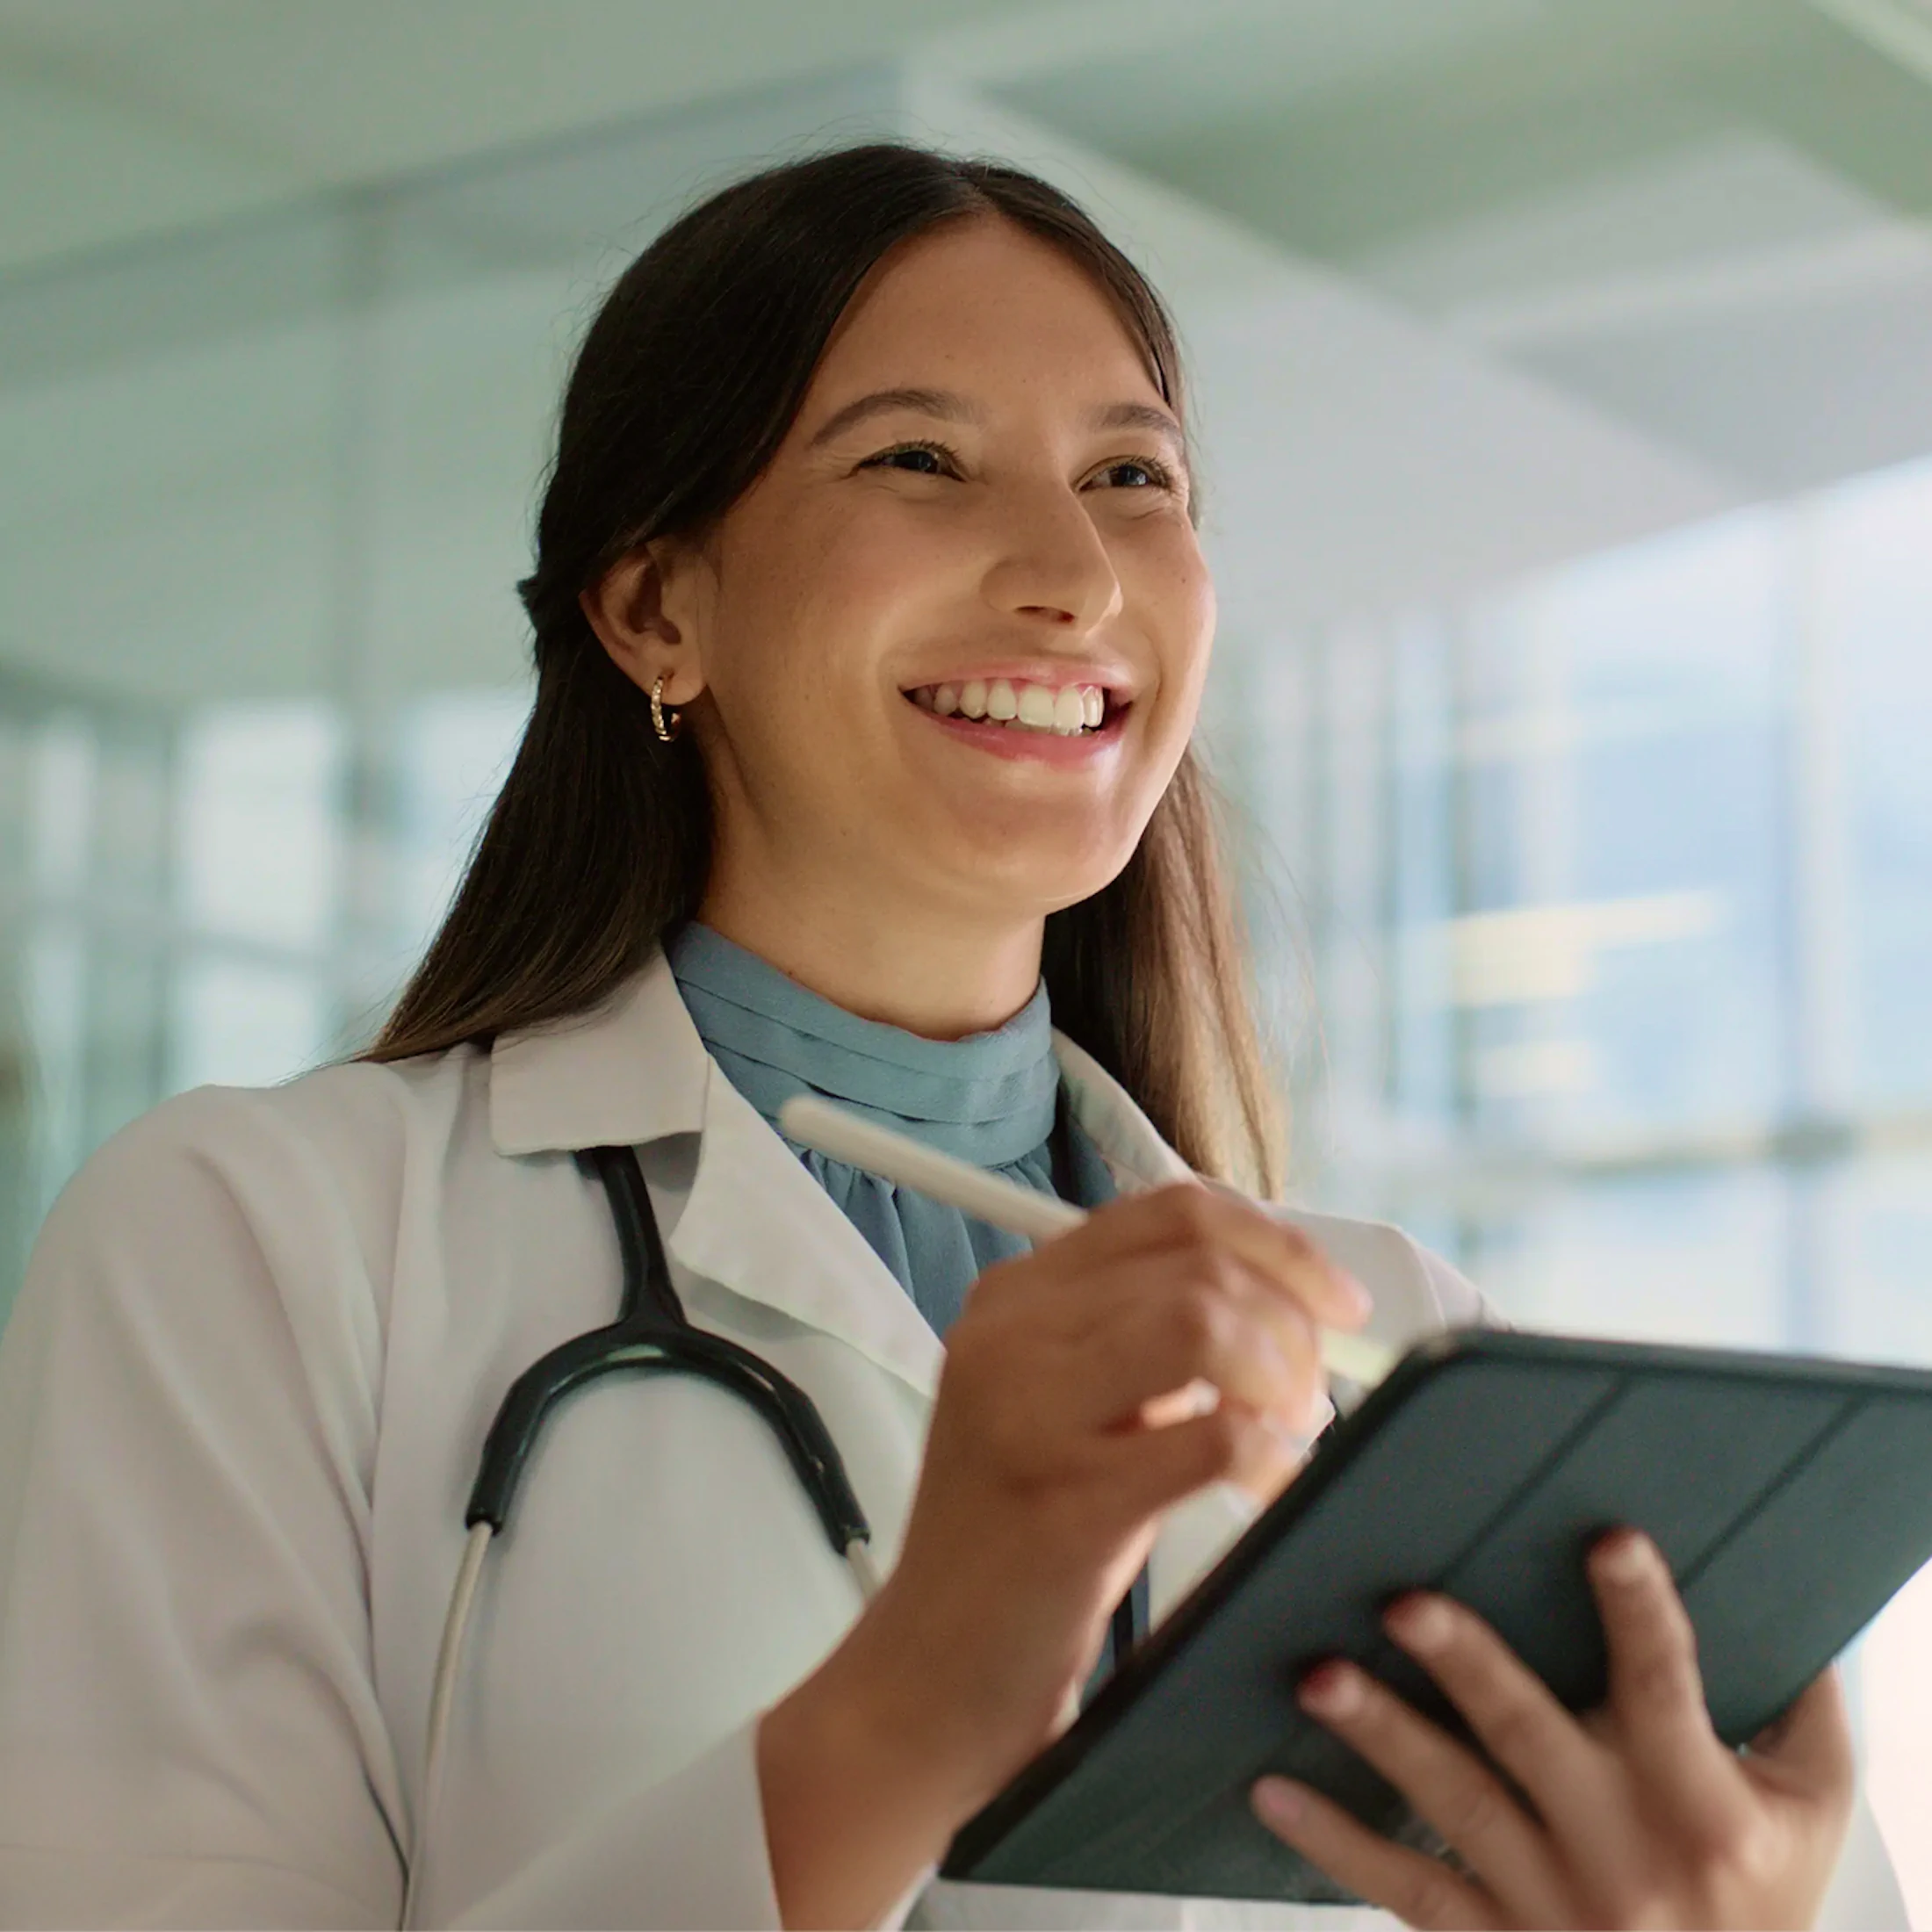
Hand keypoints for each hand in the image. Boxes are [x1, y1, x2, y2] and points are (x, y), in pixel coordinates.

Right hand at [760, 1183, 1368, 1927]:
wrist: (930, 1671)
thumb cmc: (1019, 1538)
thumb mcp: (1064, 1400)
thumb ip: (1144, 1332)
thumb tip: (1288, 1296)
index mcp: (1015, 1296)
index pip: (1174, 1212)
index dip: (1280, 1245)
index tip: (1336, 1301)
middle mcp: (1008, 1335)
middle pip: (1201, 1264)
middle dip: (1294, 1321)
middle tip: (1314, 1392)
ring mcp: (1025, 1413)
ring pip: (1204, 1324)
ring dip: (1280, 1376)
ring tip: (1289, 1433)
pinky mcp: (1062, 1503)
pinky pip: (1211, 1439)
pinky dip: (1267, 1456)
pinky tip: (1267, 1484)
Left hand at [1250, 1529, 1855, 1928]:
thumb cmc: (1764, 1901)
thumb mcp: (1812, 1809)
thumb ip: (1800, 1702)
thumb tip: (1783, 1595)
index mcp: (1703, 1807)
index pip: (1670, 1691)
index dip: (1641, 1614)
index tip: (1608, 1540)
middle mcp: (1622, 1853)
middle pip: (1532, 1738)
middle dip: (1467, 1665)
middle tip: (1404, 1602)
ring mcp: (1551, 1904)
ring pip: (1454, 1808)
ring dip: (1381, 1737)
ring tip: (1317, 1678)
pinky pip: (1405, 1890)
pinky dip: (1334, 1843)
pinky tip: (1273, 1792)